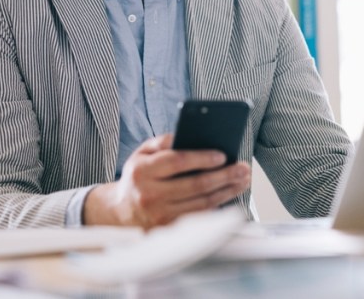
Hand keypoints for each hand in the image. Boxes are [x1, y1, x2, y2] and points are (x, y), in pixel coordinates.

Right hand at [82, 133, 250, 228]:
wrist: (121, 211)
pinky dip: (218, 204)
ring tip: (242, 180)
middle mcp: (149, 195)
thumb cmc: (138, 175)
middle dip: (223, 176)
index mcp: (142, 171)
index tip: (223, 155)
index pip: (176, 162)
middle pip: (194, 185)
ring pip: (201, 202)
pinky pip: (199, 215)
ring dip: (226, 191)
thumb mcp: (142, 153)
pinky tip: (230, 193)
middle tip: (242, 168)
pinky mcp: (169, 229)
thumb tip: (190, 134)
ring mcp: (159, 215)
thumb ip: (163, 141)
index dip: (201, 158)